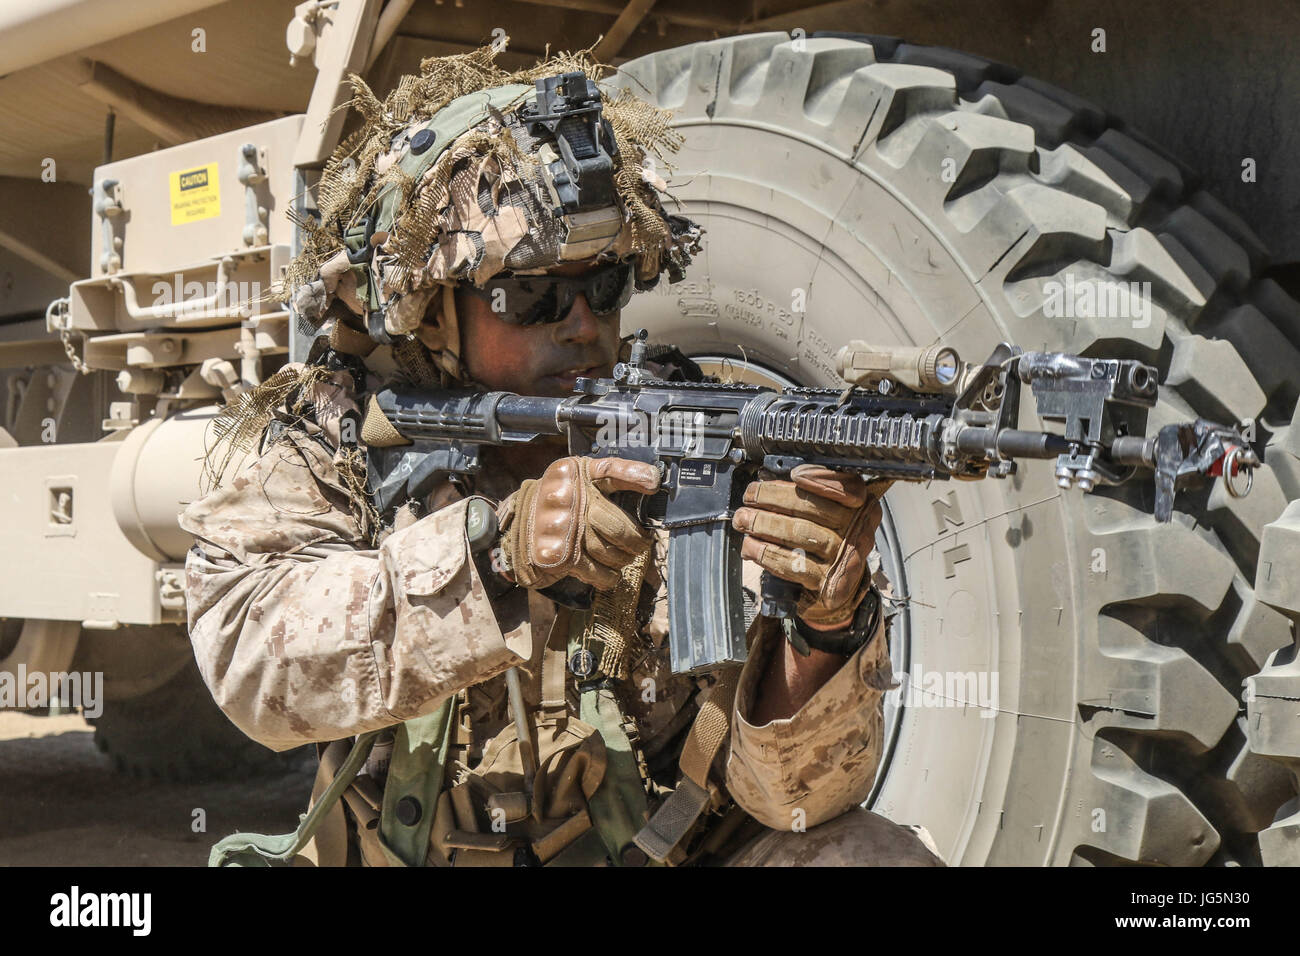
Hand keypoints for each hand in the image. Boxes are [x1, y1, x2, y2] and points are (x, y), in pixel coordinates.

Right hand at [497, 456, 659, 590]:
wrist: (518, 530)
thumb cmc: (560, 502)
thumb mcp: (580, 477)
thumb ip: (615, 474)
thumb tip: (653, 480)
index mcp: (571, 473)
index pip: (609, 470)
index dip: (634, 475)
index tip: (653, 484)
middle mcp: (564, 499)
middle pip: (617, 526)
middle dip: (635, 540)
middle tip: (641, 544)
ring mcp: (560, 530)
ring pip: (609, 551)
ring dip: (623, 559)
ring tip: (625, 557)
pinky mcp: (557, 557)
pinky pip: (596, 571)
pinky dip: (609, 576)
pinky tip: (611, 572)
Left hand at [733, 466, 889, 629]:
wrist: (838, 590)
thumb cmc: (825, 543)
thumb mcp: (827, 515)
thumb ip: (806, 495)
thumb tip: (768, 481)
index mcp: (862, 507)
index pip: (848, 488)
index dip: (820, 478)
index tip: (794, 474)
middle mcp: (859, 531)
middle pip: (813, 508)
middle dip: (774, 499)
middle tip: (750, 497)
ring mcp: (846, 559)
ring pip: (801, 534)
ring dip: (765, 524)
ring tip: (743, 520)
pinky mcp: (829, 584)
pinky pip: (793, 564)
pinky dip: (766, 553)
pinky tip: (750, 546)